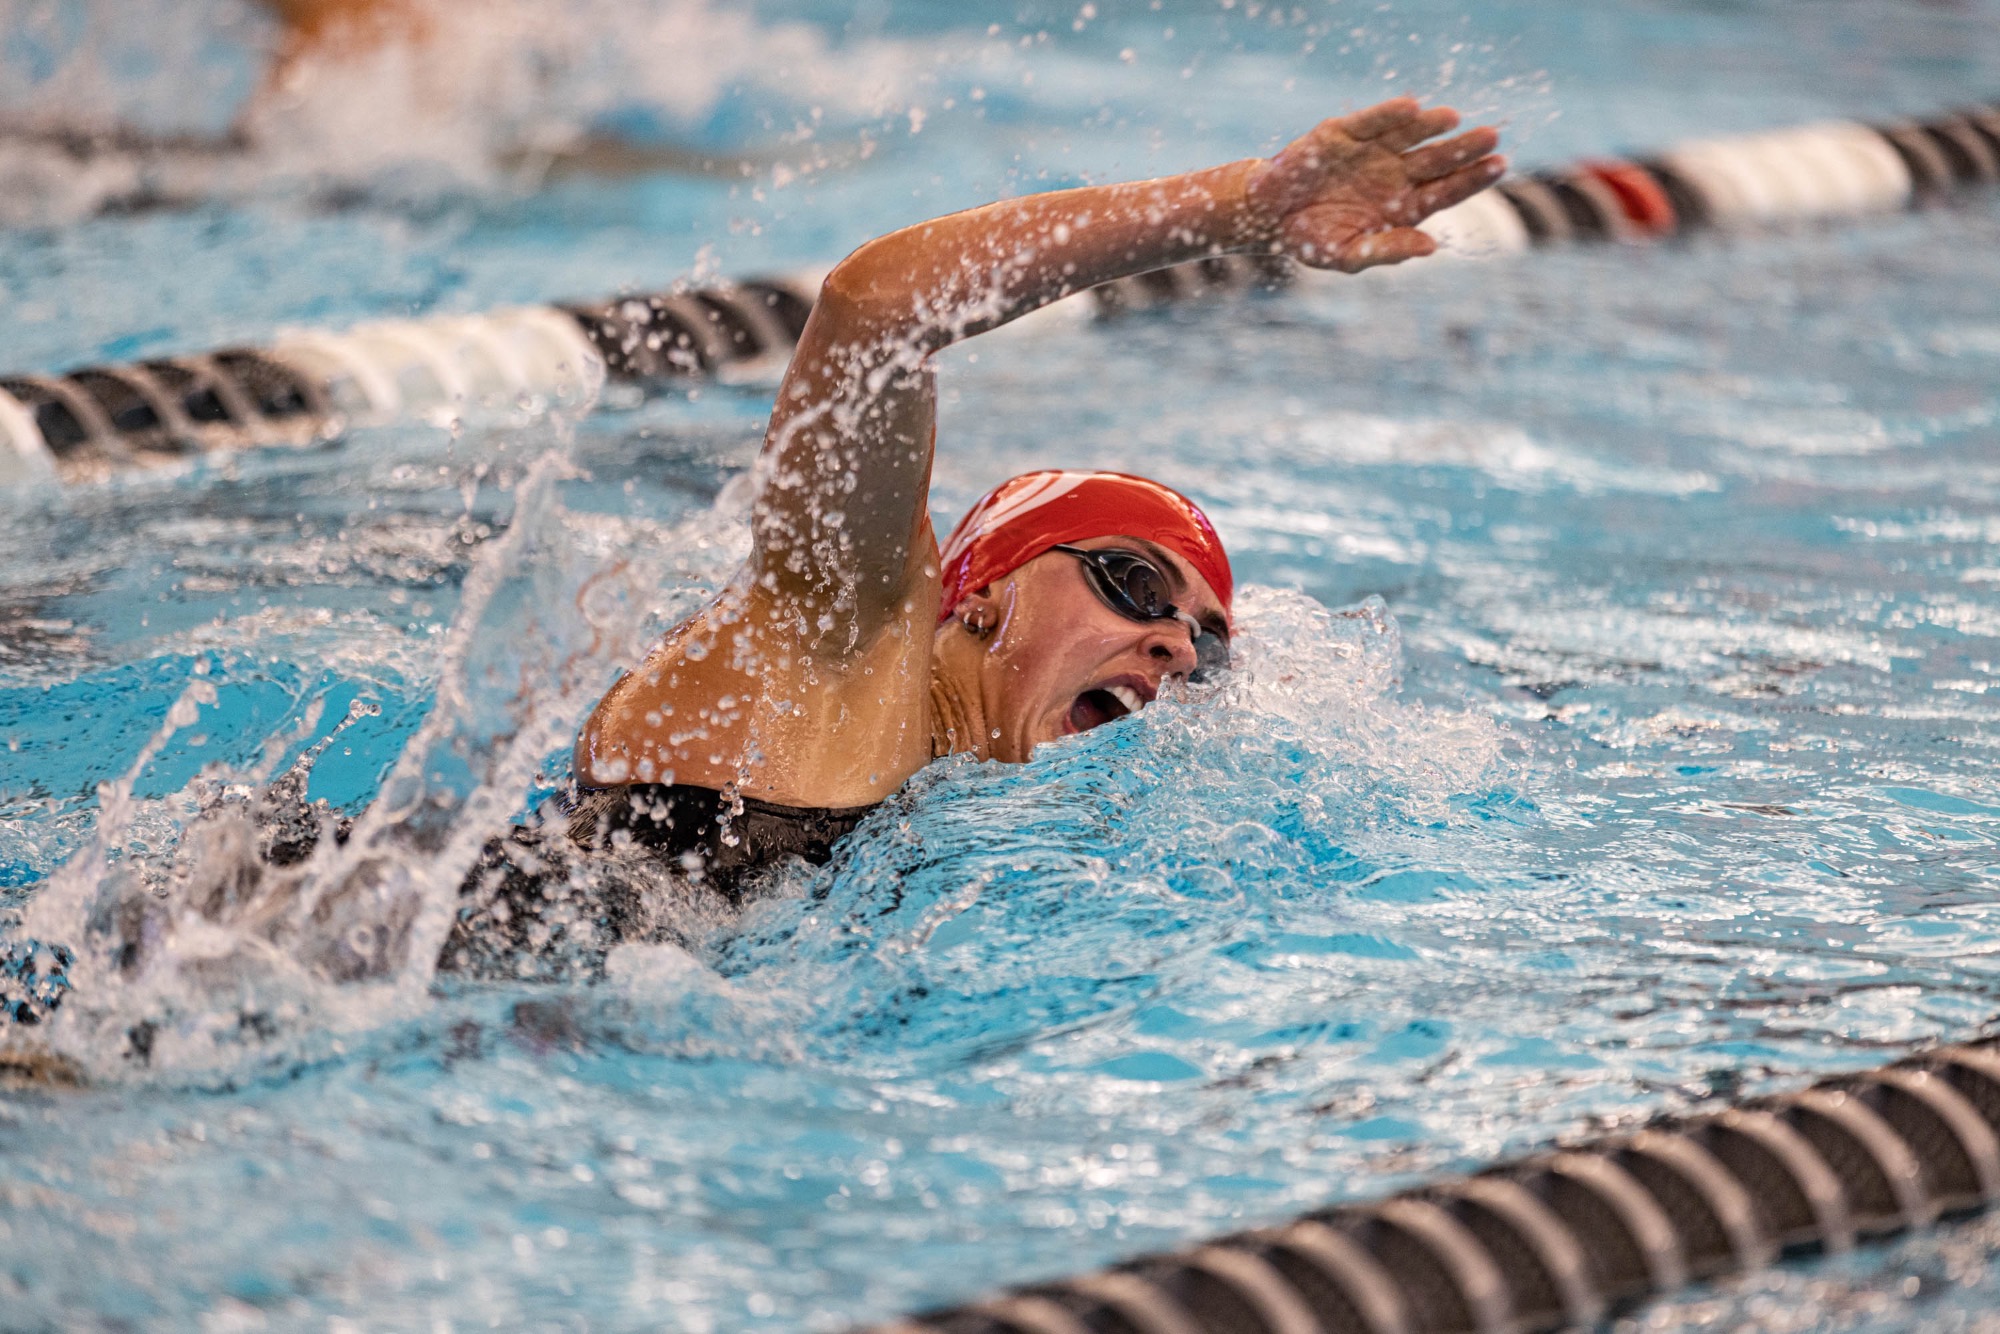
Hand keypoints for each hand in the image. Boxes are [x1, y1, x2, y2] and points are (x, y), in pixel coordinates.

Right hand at [1244, 98, 1504, 272]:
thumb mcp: (1348, 256)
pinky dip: (1390, 114)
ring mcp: (1372, 151)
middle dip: (1464, 148)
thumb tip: (1431, 248)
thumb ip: (1388, 250)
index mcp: (1403, 206)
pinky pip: (1372, 121)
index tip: (1499, 165)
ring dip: (1433, 125)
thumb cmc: (1310, 239)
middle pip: (1438, 159)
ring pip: (1411, 135)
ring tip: (1454, 118)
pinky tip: (1412, 108)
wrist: (1267, 217)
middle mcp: (1394, 174)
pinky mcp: (1344, 132)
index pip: (1447, 189)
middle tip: (1492, 137)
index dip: (1472, 178)